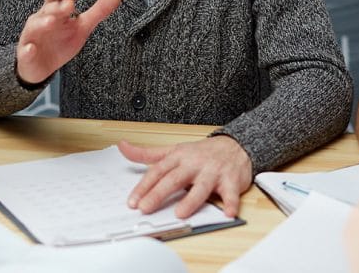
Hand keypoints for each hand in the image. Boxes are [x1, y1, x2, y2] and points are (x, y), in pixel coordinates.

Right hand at [15, 0, 122, 83]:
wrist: (41, 66)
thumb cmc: (61, 41)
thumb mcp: (82, 26)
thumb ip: (99, 10)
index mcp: (54, 11)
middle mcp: (41, 20)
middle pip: (47, 9)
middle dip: (58, 7)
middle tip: (70, 5)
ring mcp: (32, 36)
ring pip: (34, 26)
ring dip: (42, 23)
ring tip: (52, 22)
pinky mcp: (26, 53)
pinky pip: (25, 51)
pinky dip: (27, 50)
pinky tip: (31, 49)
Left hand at [120, 136, 251, 218]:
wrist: (235, 145)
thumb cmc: (201, 152)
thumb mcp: (173, 150)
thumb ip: (147, 153)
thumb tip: (123, 147)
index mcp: (178, 157)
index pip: (157, 172)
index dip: (143, 187)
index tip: (133, 202)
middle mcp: (194, 164)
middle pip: (174, 179)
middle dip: (158, 194)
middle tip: (145, 208)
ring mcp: (212, 172)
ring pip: (201, 186)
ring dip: (191, 200)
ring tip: (180, 213)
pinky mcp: (231, 180)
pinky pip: (231, 193)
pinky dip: (231, 203)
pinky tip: (228, 213)